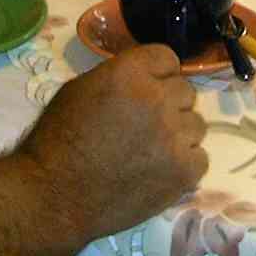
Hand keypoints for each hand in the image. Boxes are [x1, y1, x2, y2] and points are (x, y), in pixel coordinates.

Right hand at [15, 43, 205, 240]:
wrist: (55, 196)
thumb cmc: (57, 141)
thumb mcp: (79, 91)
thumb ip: (117, 77)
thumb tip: (141, 79)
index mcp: (129, 74)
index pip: (166, 58)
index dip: (158, 73)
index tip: (149, 87)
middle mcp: (157, 99)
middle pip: (185, 90)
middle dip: (168, 103)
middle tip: (146, 124)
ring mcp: (173, 137)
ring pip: (196, 124)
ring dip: (177, 134)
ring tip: (151, 151)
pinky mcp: (183, 172)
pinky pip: (200, 157)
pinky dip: (183, 164)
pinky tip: (159, 171)